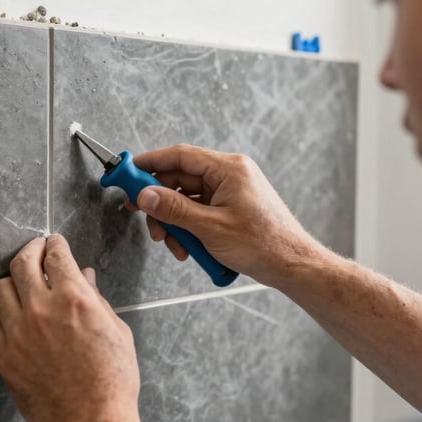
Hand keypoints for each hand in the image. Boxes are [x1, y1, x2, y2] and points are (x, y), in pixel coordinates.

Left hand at [0, 235, 142, 421]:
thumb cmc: (112, 379)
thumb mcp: (116, 330)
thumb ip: (96, 298)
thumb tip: (85, 276)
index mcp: (74, 298)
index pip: (56, 254)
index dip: (54, 243)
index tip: (54, 242)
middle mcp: (42, 309)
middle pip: (21, 263)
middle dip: (30, 250)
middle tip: (36, 252)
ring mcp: (19, 332)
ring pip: (0, 288)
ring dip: (13, 281)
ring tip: (22, 284)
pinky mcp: (5, 355)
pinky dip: (3, 312)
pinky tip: (15, 315)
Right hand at [128, 144, 325, 286]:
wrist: (293, 266)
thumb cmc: (265, 244)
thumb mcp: (210, 228)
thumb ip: (174, 209)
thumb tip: (146, 195)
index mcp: (229, 169)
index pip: (180, 156)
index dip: (150, 162)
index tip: (128, 171)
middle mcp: (229, 175)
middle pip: (180, 180)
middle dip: (161, 204)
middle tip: (145, 218)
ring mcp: (230, 192)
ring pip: (186, 200)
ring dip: (174, 223)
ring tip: (175, 245)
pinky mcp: (230, 208)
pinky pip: (198, 212)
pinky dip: (189, 229)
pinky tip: (189, 249)